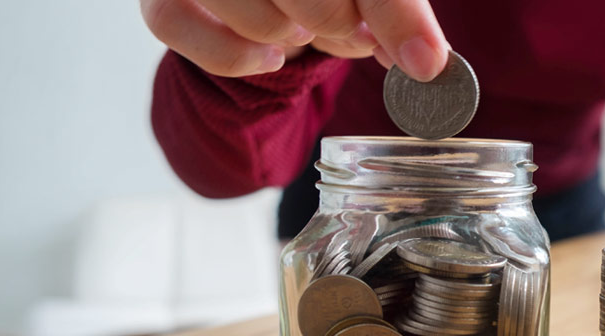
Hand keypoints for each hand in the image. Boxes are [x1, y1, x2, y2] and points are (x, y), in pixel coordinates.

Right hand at [140, 0, 450, 80]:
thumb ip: (393, 6)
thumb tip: (424, 59)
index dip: (393, 10)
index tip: (423, 60)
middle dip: (338, 24)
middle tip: (355, 36)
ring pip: (246, 5)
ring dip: (288, 36)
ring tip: (304, 28)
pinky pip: (179, 26)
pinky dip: (235, 56)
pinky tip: (270, 56)